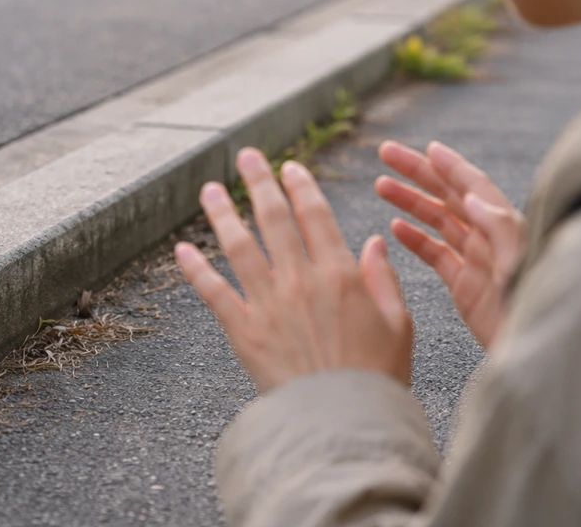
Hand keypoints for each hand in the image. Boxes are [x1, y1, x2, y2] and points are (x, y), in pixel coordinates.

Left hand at [175, 148, 412, 393]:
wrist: (344, 424)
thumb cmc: (378, 378)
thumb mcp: (399, 323)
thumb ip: (384, 278)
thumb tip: (374, 241)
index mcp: (340, 275)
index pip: (315, 216)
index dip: (301, 187)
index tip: (290, 167)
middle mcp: (300, 281)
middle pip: (274, 219)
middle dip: (260, 182)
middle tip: (248, 156)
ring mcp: (268, 304)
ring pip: (239, 246)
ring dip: (223, 213)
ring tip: (210, 188)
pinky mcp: (243, 331)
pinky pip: (214, 292)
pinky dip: (195, 268)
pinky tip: (182, 248)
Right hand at [375, 141, 525, 350]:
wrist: (537, 352)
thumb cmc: (535, 309)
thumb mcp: (520, 266)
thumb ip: (499, 229)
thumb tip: (471, 197)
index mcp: (506, 228)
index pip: (474, 186)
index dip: (450, 165)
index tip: (426, 148)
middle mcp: (491, 239)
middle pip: (450, 196)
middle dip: (419, 173)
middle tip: (387, 154)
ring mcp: (477, 261)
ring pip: (438, 222)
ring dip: (411, 202)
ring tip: (381, 186)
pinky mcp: (466, 286)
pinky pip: (436, 255)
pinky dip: (415, 239)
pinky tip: (395, 228)